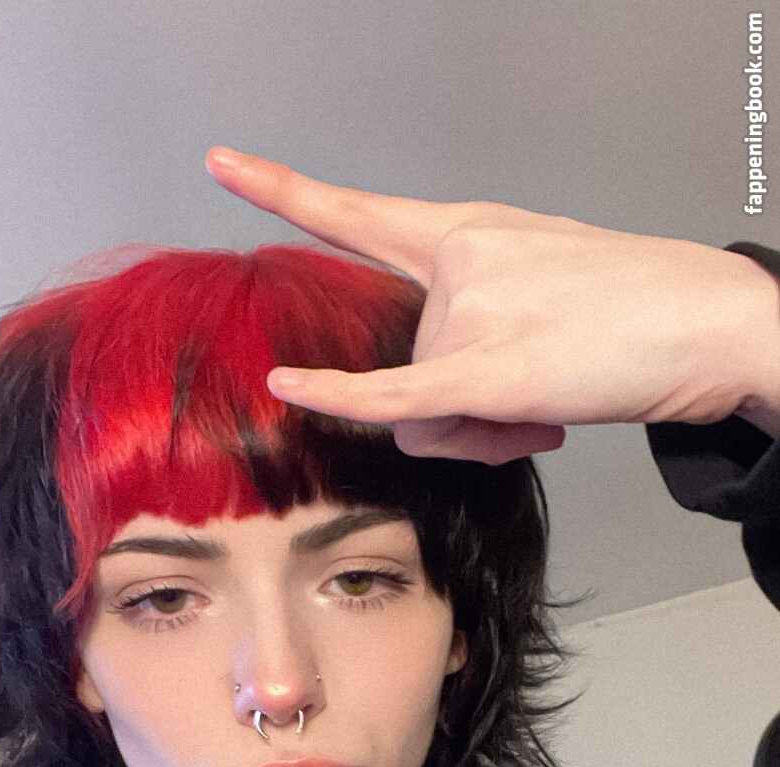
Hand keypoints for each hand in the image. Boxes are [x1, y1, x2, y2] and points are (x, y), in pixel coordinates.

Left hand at [206, 149, 779, 461]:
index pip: (361, 213)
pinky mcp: (494, 369)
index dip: (285, 190)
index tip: (223, 163)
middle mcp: (460, 263)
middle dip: (453, 413)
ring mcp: (474, 312)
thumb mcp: (537, 313)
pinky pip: (398, 397)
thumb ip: (468, 357)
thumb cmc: (629, 315)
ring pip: (420, 415)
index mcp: (471, 235)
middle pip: (402, 369)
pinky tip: (289, 386)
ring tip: (544, 409)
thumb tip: (419, 423)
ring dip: (477, 438)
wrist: (708, 321)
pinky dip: (341, 398)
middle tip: (527, 404)